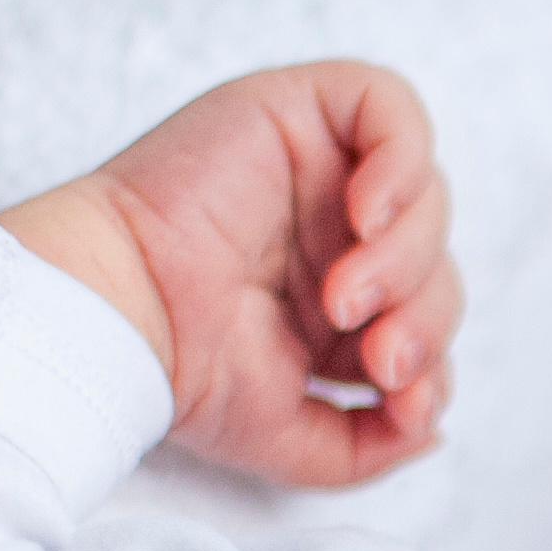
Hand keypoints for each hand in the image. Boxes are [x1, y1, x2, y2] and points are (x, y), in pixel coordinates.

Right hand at [0, 61, 459, 487]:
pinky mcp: (294, 109)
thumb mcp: (296, 437)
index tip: (400, 402)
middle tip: (380, 359)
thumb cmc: (183, 375)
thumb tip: (432, 426)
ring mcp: (315, 166)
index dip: (434, 361)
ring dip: (408, 259)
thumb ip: (374, 444)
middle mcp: (331, 228)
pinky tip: (368, 218)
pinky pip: (387, 106)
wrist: (116, 321)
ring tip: (348, 301)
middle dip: (426, 319)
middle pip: (435, 258)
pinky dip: (401, 163)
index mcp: (335, 295)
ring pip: (423, 193)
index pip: (427, 314)